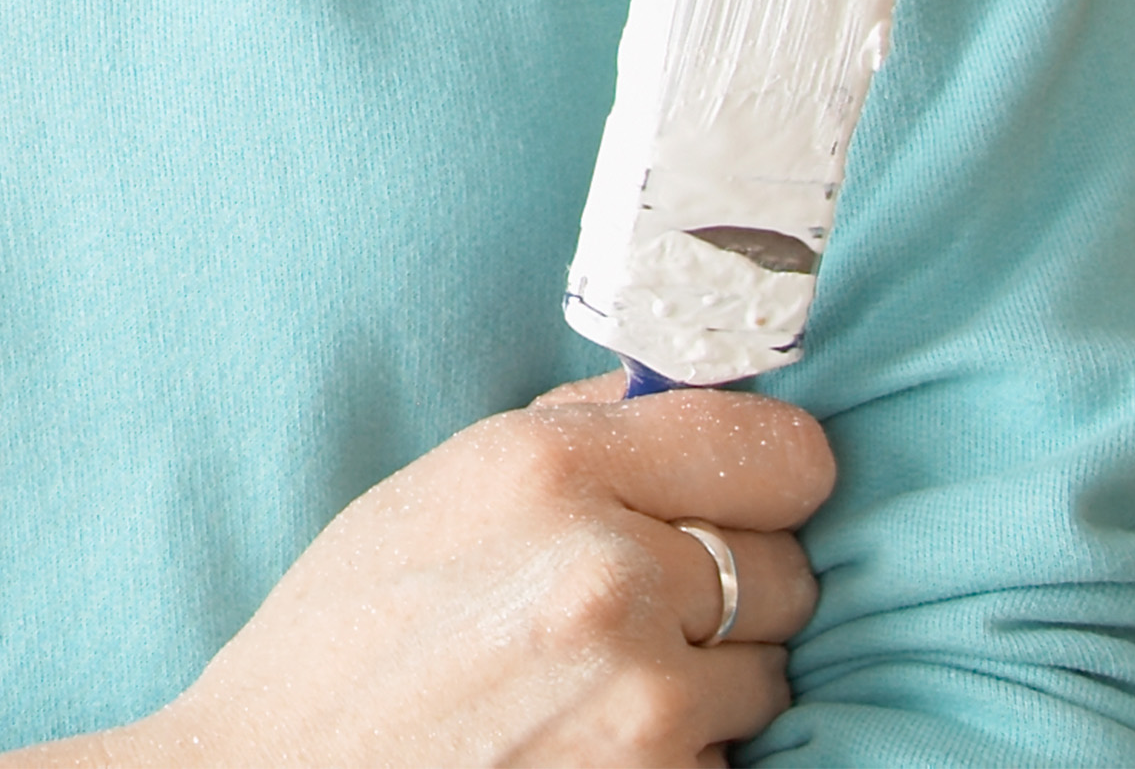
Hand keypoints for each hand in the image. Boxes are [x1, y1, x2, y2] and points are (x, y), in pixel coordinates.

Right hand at [87, 377, 825, 768]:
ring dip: (708, 683)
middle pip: (788, 568)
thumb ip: (574, 438)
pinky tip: (592, 747)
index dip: (766, 476)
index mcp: (546, 469)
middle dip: (728, 590)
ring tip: (596, 688)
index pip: (782, 451)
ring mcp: (644, 699)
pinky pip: (732, 759)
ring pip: (770, 674)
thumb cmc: (346, 643)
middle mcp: (609, 572)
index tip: (743, 495)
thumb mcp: (435, 494)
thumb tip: (688, 402)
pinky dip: (682, 756)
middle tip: (635, 613)